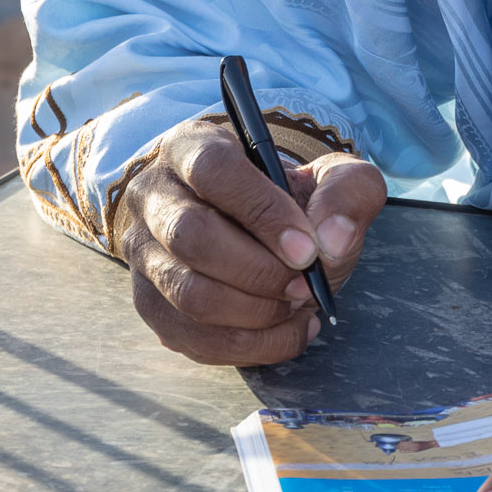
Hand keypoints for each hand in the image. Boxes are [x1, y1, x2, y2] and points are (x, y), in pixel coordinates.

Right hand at [114, 115, 386, 364]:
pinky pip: (191, 338)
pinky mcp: (149, 304)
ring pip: (188, 294)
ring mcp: (143, 253)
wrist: (267, 234)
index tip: (308, 248)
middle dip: (259, 271)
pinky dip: (249, 345)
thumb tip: (332, 239)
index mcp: (193, 146)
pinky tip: (288, 330)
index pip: (213, 170)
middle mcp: (154, 196)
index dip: (262, 211)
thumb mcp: (333, 178)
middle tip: (307, 285)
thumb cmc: (294, 200)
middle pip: (191, 236)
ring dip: (255, 312)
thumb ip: (348, 192)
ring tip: (300, 306)